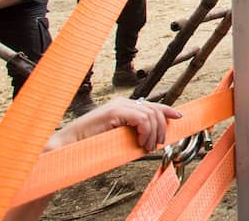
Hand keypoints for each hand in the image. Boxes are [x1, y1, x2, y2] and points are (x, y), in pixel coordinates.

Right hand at [49, 97, 181, 152]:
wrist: (68, 145)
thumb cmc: (92, 144)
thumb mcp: (119, 138)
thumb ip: (134, 133)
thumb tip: (153, 139)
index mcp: (124, 106)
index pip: (152, 105)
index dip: (167, 110)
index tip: (179, 117)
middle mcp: (123, 103)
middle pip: (155, 110)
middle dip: (162, 127)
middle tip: (158, 143)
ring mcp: (119, 106)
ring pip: (150, 115)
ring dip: (153, 133)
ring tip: (147, 146)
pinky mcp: (115, 112)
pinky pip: (141, 119)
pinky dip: (145, 131)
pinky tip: (140, 142)